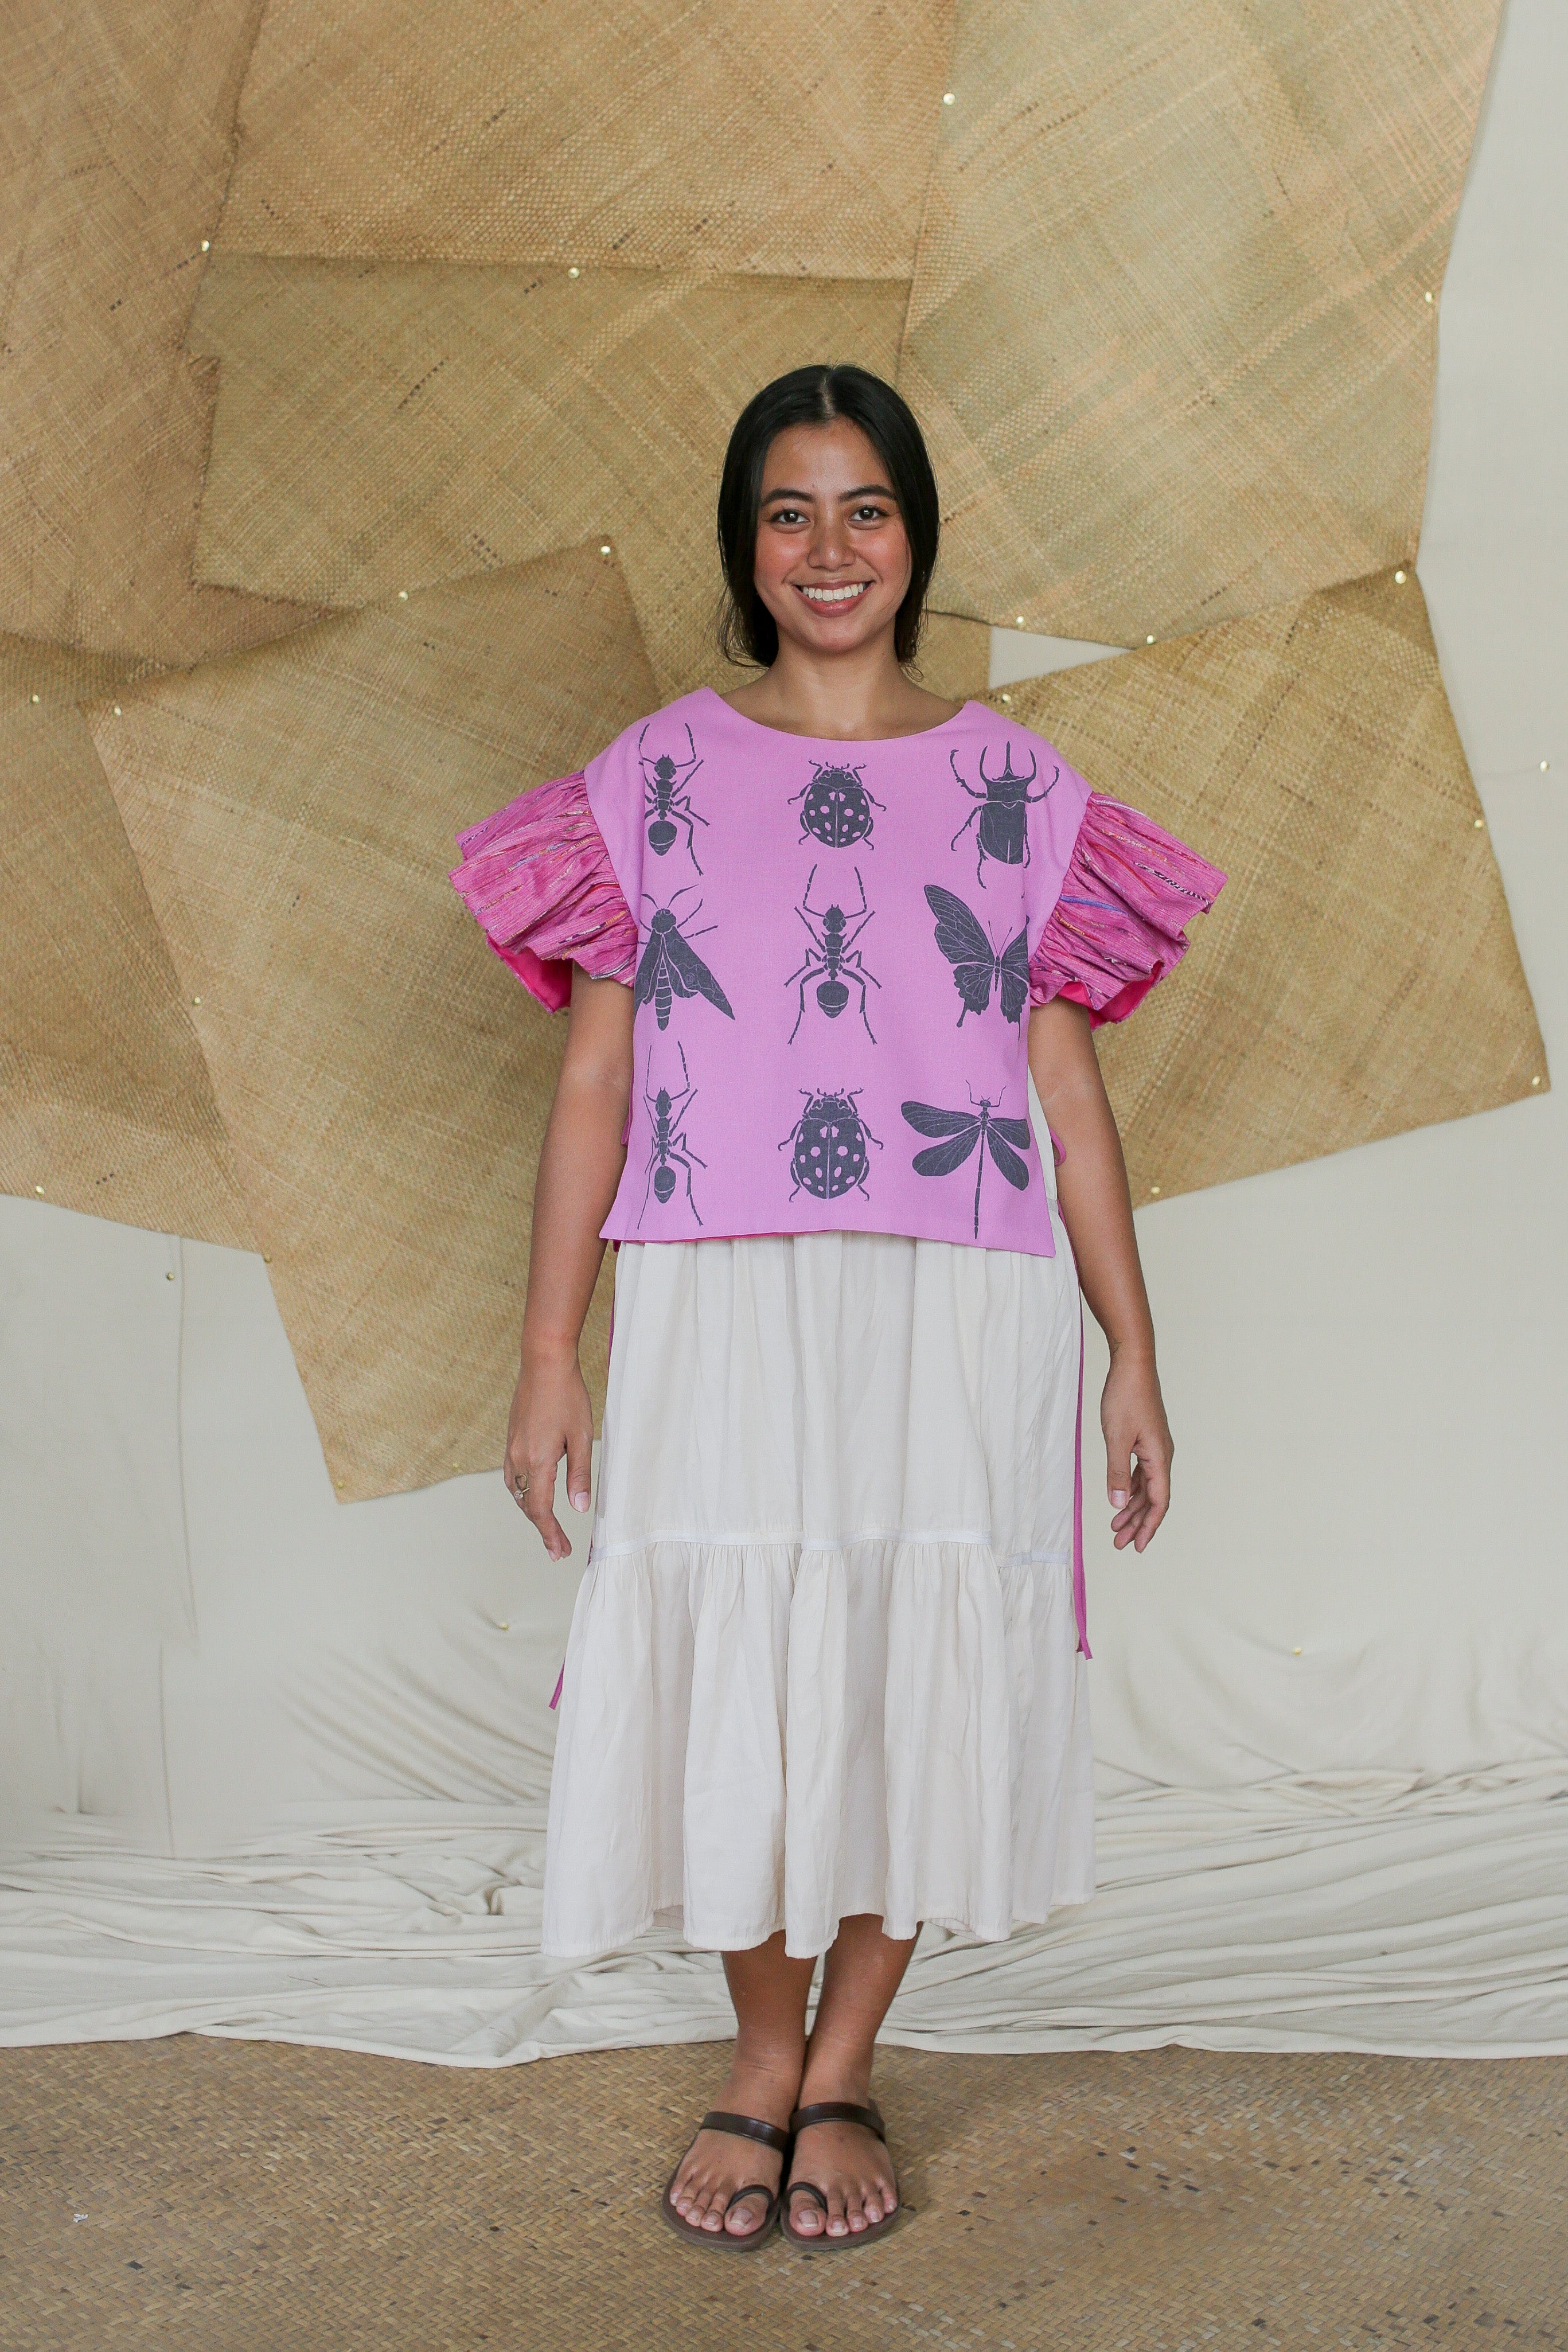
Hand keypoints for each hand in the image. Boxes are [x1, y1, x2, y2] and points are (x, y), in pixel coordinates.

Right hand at [505, 1342, 592, 1561]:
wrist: (544, 1363)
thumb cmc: (568, 1397)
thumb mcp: (582, 1437)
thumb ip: (579, 1475)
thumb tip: (579, 1509)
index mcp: (537, 1462)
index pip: (540, 1510)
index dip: (551, 1534)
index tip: (561, 1552)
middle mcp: (518, 1459)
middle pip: (526, 1505)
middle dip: (542, 1528)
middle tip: (558, 1548)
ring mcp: (511, 1448)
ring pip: (516, 1492)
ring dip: (531, 1511)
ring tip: (548, 1526)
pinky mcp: (511, 1438)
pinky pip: (512, 1476)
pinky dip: (522, 1493)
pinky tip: (533, 1493)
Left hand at [1101, 1347, 1171, 1552]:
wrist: (1132, 1364)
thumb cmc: (1125, 1397)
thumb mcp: (1116, 1438)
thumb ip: (1116, 1472)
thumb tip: (1117, 1505)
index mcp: (1158, 1457)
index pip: (1158, 1501)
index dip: (1148, 1525)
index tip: (1138, 1545)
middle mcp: (1160, 1455)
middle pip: (1152, 1498)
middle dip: (1136, 1522)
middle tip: (1120, 1543)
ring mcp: (1153, 1447)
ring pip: (1145, 1486)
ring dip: (1132, 1507)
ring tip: (1116, 1527)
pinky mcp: (1144, 1440)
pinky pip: (1140, 1473)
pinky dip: (1130, 1488)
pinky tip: (1120, 1498)